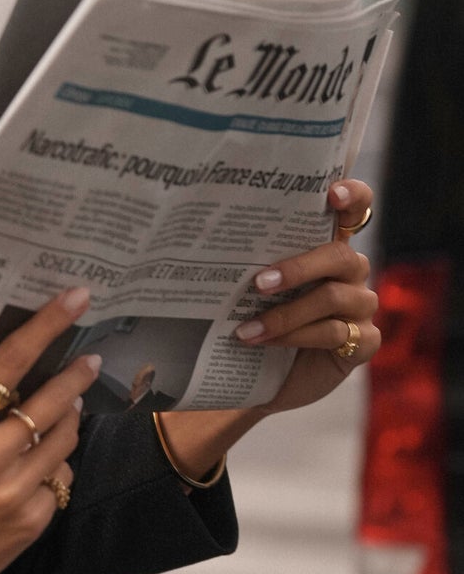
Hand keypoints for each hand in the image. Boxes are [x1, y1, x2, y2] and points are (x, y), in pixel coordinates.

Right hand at [0, 287, 102, 573]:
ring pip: (64, 440)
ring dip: (68, 425)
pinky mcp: (31, 521)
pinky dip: (53, 475)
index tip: (74, 300)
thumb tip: (24, 379)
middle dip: (76, 378)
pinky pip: (60, 482)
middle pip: (51, 401)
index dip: (45, 326)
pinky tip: (34, 479)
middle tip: (89, 363)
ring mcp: (13, 490)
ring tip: (61, 421)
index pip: (8, 364)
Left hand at [232, 176, 379, 417]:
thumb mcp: (255, 290)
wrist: (271, 378)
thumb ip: (252, 263)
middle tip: (258, 282)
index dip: (352, 196)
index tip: (331, 194)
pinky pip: (334, 333)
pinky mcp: (365, 341)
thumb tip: (207, 243)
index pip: (355, 208)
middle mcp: (351, 271)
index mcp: (327, 247)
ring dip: (285, 314)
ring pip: (334, 297)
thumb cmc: (262, 321)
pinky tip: (264, 343)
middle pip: (339, 255)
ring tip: (246, 329)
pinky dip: (295, 337)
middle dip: (297, 268)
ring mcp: (362, 305)